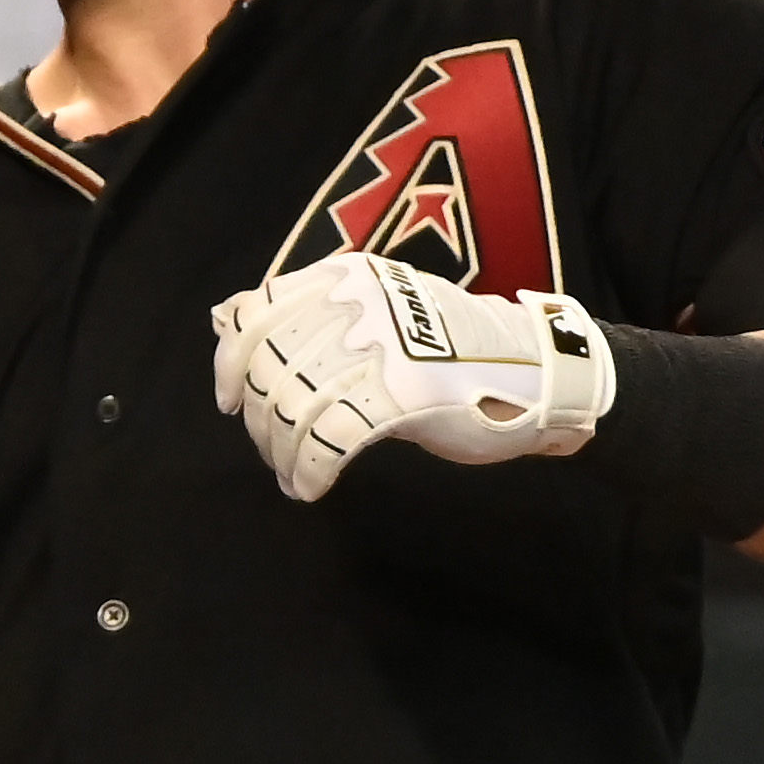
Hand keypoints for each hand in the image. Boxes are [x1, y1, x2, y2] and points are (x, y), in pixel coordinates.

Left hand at [210, 251, 614, 504]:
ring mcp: (381, 345)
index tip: (228, 402)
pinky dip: (309, 470)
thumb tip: (225, 321)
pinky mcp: (403, 392)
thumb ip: (310, 312)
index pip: (256, 314)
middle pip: (269, 369)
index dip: (230, 364)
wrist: (537, 370)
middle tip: (270, 450)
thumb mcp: (378, 307)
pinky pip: (328, 439)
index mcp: (345, 277)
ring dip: (281, 452)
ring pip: (292, 407)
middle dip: (259, 421)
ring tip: (291, 473)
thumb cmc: (453, 349)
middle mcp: (356, 302)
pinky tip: (309, 487)